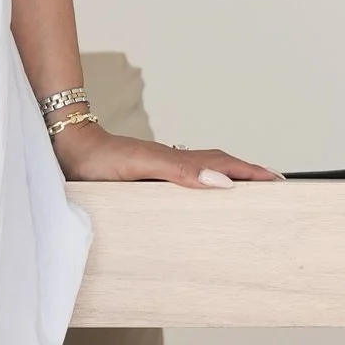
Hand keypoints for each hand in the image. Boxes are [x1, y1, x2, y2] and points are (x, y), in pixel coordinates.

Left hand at [49, 123, 278, 189]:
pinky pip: (183, 181)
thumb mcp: (141, 166)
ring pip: (203, 172)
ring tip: (246, 193)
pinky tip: (197, 197)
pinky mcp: (145, 177)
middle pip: (219, 166)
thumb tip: (221, 183)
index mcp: (177, 161)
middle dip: (248, 175)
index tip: (278, 182)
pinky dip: (201, 186)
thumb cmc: (99, 160)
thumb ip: (179, 172)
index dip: (251, 173)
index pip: (224, 165)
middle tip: (274, 188)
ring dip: (227, 180)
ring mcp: (159, 168)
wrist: (66, 147)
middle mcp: (172, 163)